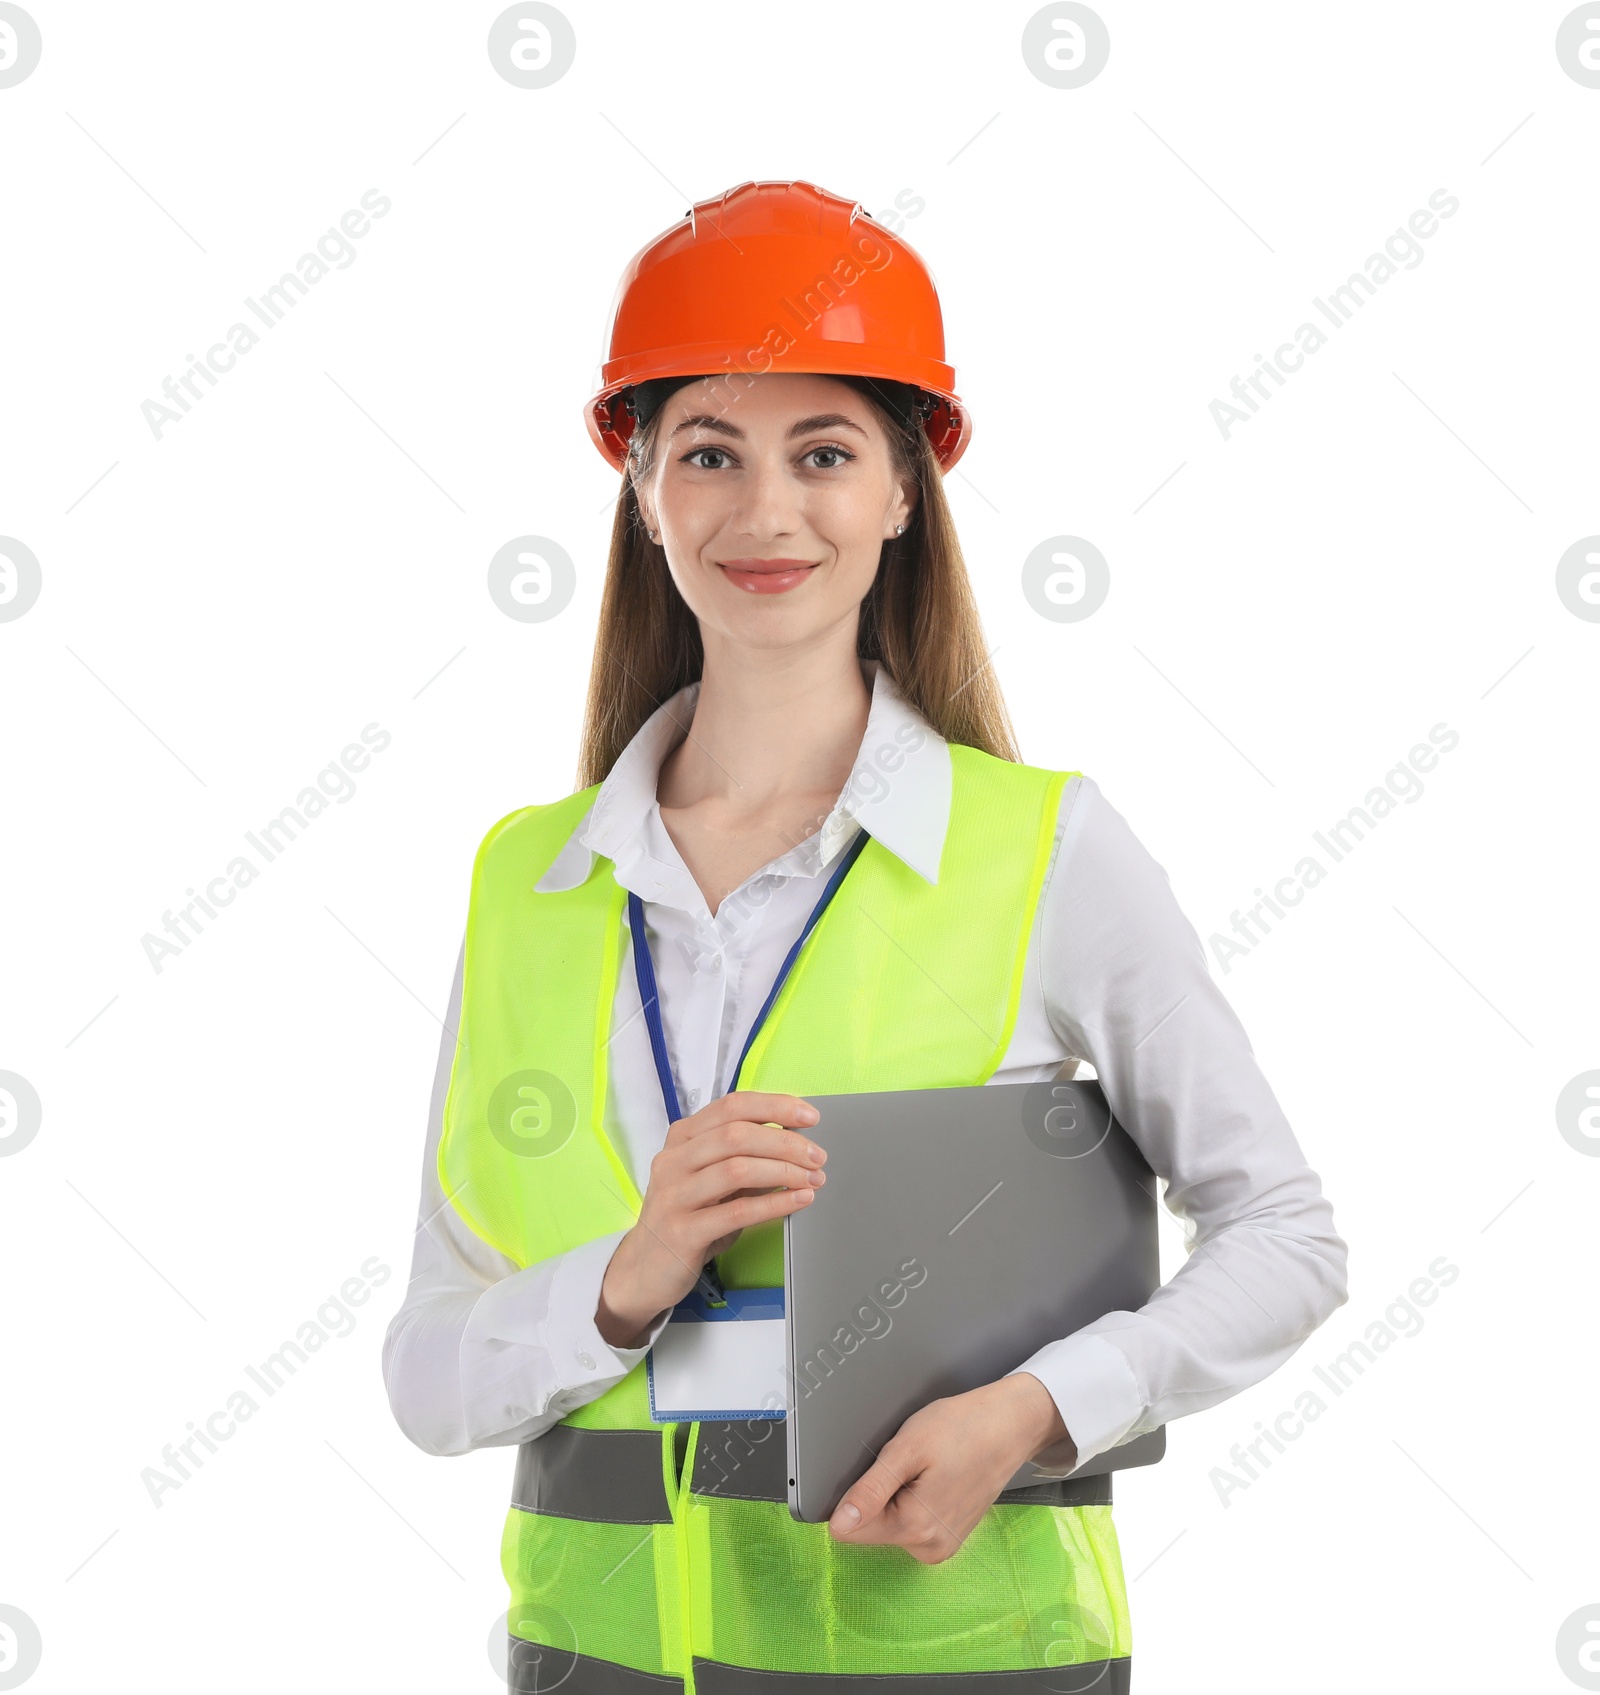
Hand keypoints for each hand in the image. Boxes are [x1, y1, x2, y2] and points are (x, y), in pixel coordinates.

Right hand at [596, 1091, 827, 1347]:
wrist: (643, 1270)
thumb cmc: (687, 1219)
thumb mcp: (713, 1182)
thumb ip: (744, 1159)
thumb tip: (797, 1143)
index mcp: (682, 1138)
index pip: (731, 1106)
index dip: (775, 1106)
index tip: (810, 1115)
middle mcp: (673, 1160)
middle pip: (736, 1135)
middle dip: (785, 1141)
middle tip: (818, 1156)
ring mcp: (674, 1195)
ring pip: (737, 1169)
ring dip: (784, 1171)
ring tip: (812, 1179)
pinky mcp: (682, 1231)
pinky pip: (737, 1211)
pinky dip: (774, 1204)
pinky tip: (798, 1201)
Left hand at [827, 1373, 1074, 1563]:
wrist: (1010, 1424)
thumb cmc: (962, 1427)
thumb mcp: (907, 1449)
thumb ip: (870, 1491)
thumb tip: (838, 1526)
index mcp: (915, 1529)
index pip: (850, 1529)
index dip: (855, 1493)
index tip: (881, 1468)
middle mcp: (929, 1549)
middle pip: (872, 1528)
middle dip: (879, 1493)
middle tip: (908, 1462)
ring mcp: (943, 1546)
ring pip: (892, 1524)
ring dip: (898, 1495)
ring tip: (924, 1467)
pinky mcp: (950, 1537)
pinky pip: (913, 1523)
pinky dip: (914, 1500)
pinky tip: (934, 1477)